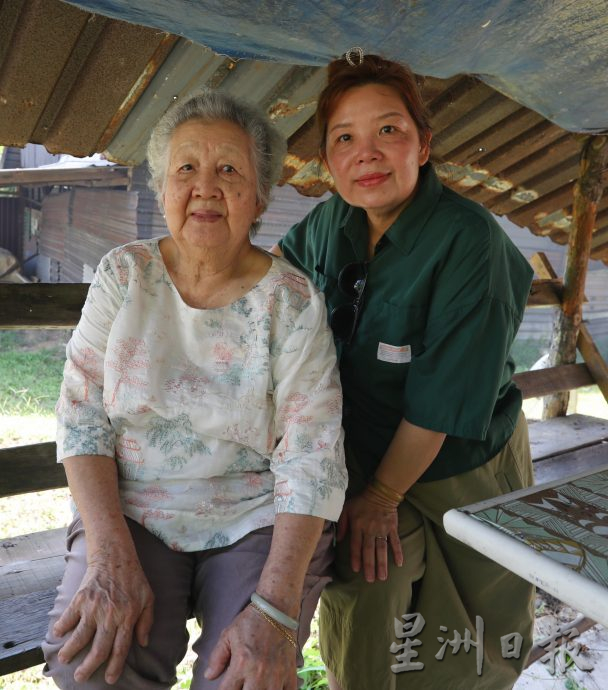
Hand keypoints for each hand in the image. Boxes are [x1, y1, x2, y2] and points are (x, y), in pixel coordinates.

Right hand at [53, 552, 153, 684]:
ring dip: (71, 650)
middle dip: (89, 666)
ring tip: (65, 659)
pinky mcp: (81, 598)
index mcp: (128, 617)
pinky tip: (57, 634)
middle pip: (99, 648)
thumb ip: (146, 621)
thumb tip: (143, 643)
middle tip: (81, 677)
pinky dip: (62, 627)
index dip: (114, 666)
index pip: (121, 648)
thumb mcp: (148, 598)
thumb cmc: (134, 578)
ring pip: (80, 636)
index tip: (108, 679)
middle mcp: (111, 615)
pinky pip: (69, 617)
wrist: (116, 556)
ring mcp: (94, 607)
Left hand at [205, 604, 297, 689]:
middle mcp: (258, 674)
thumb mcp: (229, 634)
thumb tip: (208, 676)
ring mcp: (276, 675)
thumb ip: (217, 657)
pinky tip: (274, 688)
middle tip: (242, 685)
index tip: (226, 687)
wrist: (277, 608)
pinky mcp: (290, 673)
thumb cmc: (251, 620)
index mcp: (241, 664)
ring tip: (255, 686)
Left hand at [337, 490, 402, 582]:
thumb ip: (342, 524)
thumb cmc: (361, 501)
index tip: (356, 570)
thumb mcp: (346, 508)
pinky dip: (398, 552)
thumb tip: (338, 540)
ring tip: (383, 577)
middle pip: (369, 550)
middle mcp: (370, 529)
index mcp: (357, 526)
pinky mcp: (392, 528)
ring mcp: (382, 529)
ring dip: (382, 563)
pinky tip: (399, 563)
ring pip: (382, 549)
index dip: (356, 557)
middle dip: (370, 566)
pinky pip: (395, 541)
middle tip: (371, 580)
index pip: (356, 545)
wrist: (380, 492)